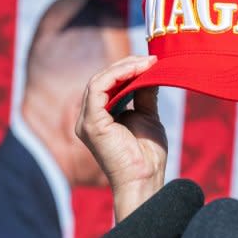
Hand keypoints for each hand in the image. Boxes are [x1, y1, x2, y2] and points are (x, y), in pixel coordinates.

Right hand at [75, 55, 167, 220]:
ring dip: (123, 67)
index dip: (127, 68)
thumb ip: (144, 94)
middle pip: (102, 79)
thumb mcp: (147, 115)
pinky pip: (98, 89)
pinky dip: (117, 76)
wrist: (146, 178)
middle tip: (150, 59)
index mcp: (100, 116)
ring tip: (146, 63)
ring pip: (98, 81)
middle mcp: (88, 118)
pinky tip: (137, 71)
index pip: (107, 83)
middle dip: (127, 65)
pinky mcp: (90, 124)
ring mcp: (86, 121)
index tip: (151, 60)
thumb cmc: (147, 154)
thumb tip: (149, 71)